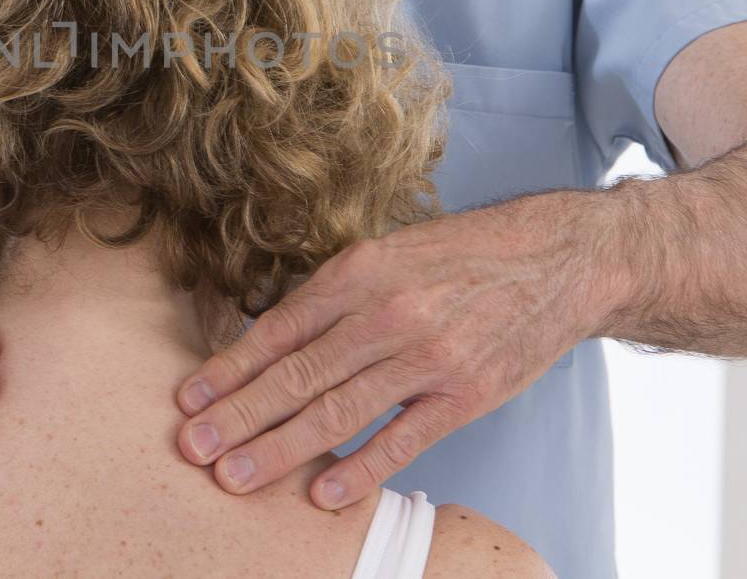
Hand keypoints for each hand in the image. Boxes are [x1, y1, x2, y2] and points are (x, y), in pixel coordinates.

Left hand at [171, 190, 613, 508]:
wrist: (558, 259)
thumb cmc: (462, 256)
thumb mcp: (388, 251)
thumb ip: (333, 293)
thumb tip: (267, 335)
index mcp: (360, 272)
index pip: (278, 328)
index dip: (229, 367)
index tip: (188, 399)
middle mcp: (388, 313)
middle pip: (297, 374)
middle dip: (238, 415)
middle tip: (191, 448)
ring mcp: (427, 357)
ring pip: (337, 411)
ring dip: (279, 448)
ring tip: (234, 476)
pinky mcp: (465, 394)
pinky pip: (402, 440)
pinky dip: (360, 470)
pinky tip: (321, 494)